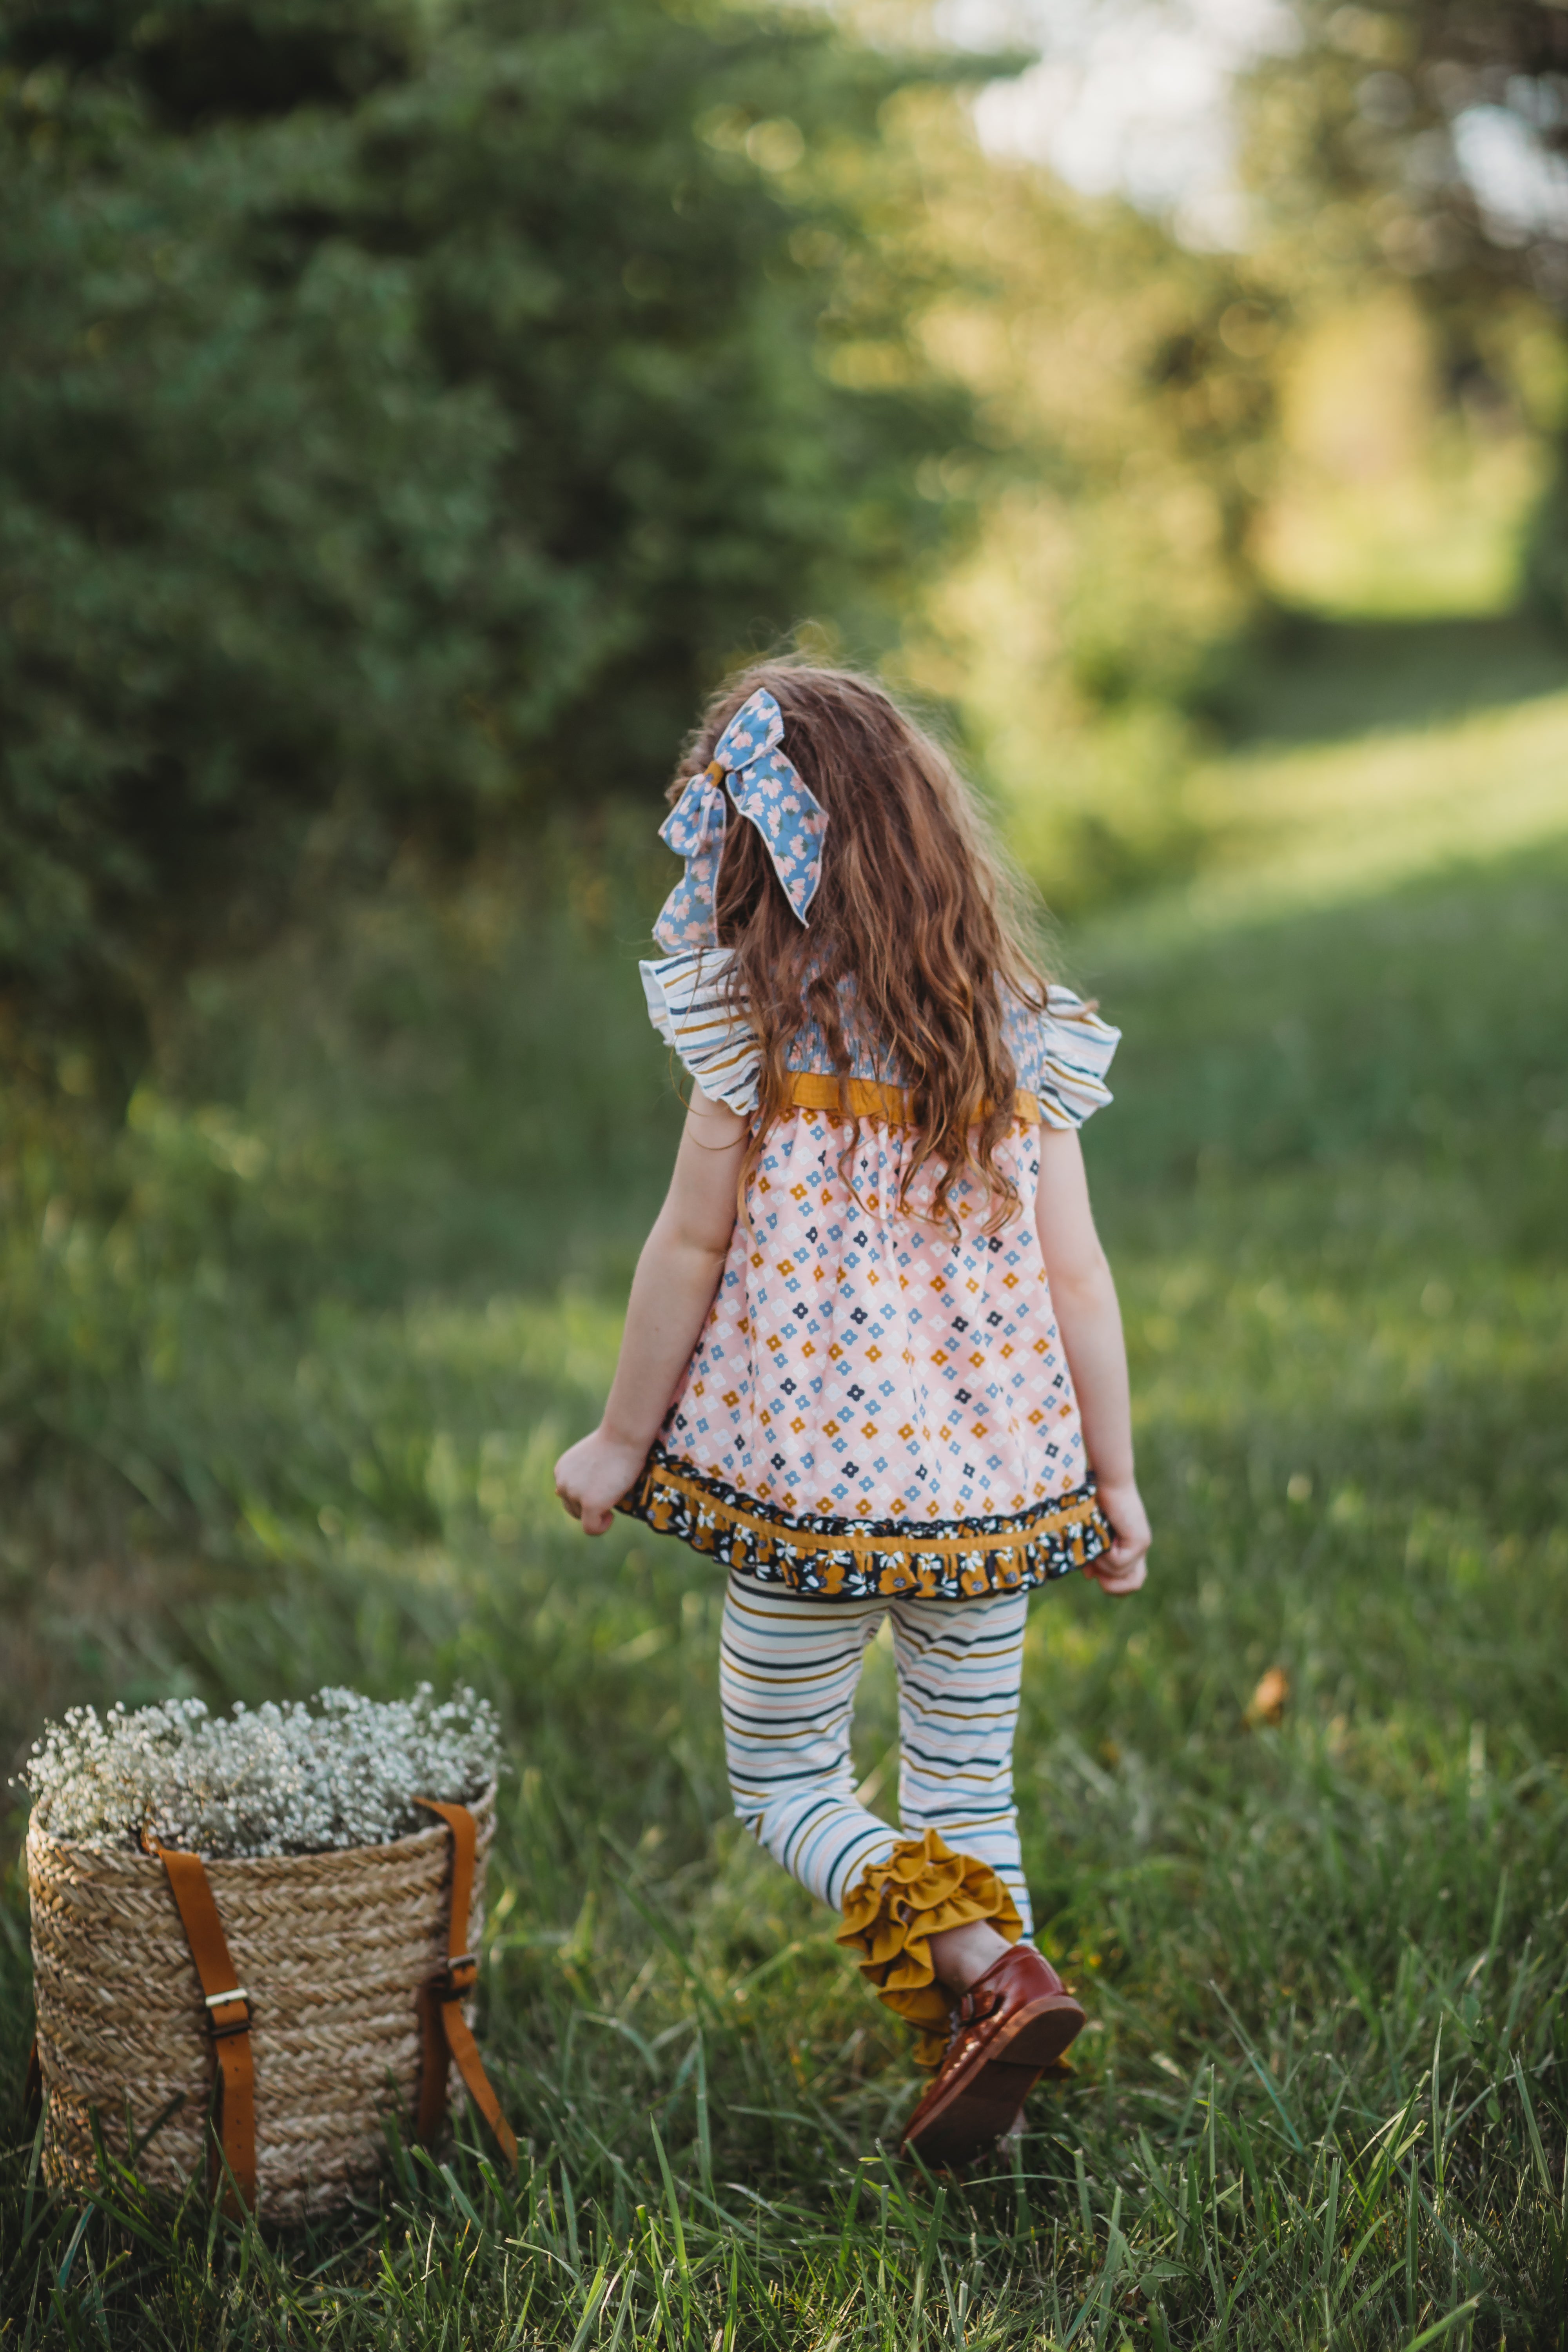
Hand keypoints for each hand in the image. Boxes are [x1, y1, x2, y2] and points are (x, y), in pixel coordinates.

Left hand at [554, 1428, 648, 1535]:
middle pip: (573, 1509)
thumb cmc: (613, 1442)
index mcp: (560, 1471)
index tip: (603, 1484)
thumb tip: (556, 1493)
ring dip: (597, 1514)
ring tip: (613, 1498)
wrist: (624, 1435)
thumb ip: (575, 1475)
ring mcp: (574, 1495)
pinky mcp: (590, 1504)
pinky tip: (611, 1515)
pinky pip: (591, 1528)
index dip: (586, 1495)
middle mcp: (562, 1484)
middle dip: (590, 1506)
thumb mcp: (587, 1457)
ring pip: (582, 1518)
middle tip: (611, 1491)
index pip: (568, 1495)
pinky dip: (601, 1526)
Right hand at [1087, 1475, 1149, 1593]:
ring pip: (1121, 1574)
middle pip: (1135, 1583)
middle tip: (1096, 1572)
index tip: (1095, 1575)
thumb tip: (1091, 1578)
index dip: (1114, 1585)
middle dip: (1113, 1585)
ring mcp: (1141, 1544)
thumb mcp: (1091, 1536)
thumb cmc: (1092, 1501)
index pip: (1133, 1579)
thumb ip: (1093, 1556)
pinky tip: (1101, 1535)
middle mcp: (1139, 1547)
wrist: (1105, 1479)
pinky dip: (1105, 1554)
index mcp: (1130, 1545)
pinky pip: (1119, 1562)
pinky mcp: (1139, 1541)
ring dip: (1102, 1563)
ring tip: (1095, 1542)